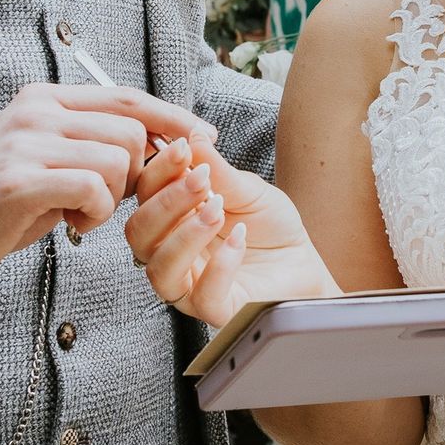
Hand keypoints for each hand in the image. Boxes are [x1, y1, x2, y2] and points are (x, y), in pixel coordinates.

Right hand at [0, 83, 209, 293]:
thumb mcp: (47, 160)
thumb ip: (93, 145)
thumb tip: (163, 146)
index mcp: (45, 99)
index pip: (127, 96)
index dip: (173, 117)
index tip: (206, 137)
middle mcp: (36, 110)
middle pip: (132, 131)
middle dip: (136, 174)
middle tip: (105, 201)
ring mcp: (26, 143)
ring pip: (117, 161)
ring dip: (111, 199)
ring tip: (78, 215)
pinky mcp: (18, 180)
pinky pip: (93, 189)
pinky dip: (95, 214)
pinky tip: (70, 225)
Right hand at [124, 135, 335, 327]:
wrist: (305, 264)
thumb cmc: (272, 229)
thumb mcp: (248, 190)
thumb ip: (218, 168)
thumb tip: (193, 135)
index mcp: (172, 220)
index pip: (143, 196)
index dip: (157, 171)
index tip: (182, 149)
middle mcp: (172, 253)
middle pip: (139, 233)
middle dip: (167, 202)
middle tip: (201, 179)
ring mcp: (190, 284)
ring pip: (160, 269)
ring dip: (186, 235)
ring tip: (218, 210)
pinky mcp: (216, 310)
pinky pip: (201, 296)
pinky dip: (219, 266)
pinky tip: (238, 239)